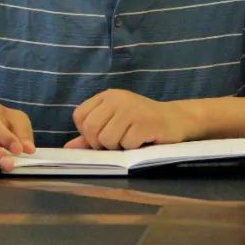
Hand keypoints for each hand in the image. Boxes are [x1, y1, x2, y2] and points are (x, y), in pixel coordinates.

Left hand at [65, 89, 190, 149]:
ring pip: (107, 139)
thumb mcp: (115, 125)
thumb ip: (90, 136)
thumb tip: (68, 149)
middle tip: (117, 143)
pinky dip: (133, 148)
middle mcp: (117, 99)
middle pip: (91, 129)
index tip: (102, 136)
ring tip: (131, 140)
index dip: (87, 133)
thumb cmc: (142, 124)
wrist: (176, 120)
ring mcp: (132, 109)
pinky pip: (126, 144)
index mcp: (107, 96)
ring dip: (118, 147)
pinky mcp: (145, 122)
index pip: (80, 116)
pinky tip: (144, 140)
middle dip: (101, 144)